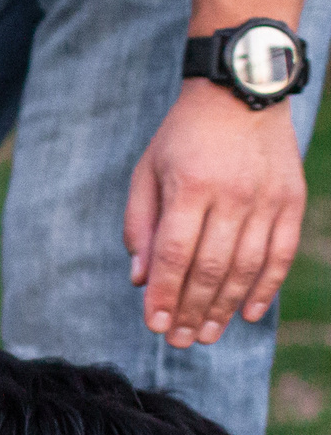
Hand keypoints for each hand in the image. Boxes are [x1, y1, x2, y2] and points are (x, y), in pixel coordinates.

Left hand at [124, 80, 307, 345]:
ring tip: (207, 335)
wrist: (241, 93)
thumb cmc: (183, 137)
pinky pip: (281, 253)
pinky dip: (265, 287)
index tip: (154, 325)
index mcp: (191, 187)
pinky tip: (247, 313)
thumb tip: (141, 279)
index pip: (175, 254)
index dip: (165, 294)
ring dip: (225, 307)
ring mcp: (267, 199)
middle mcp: (233, 195)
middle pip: (211, 267)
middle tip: (179, 341)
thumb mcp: (147, 172)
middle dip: (193, 310)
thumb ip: (141, 225)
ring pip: (247, 267)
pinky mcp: (292, 200)